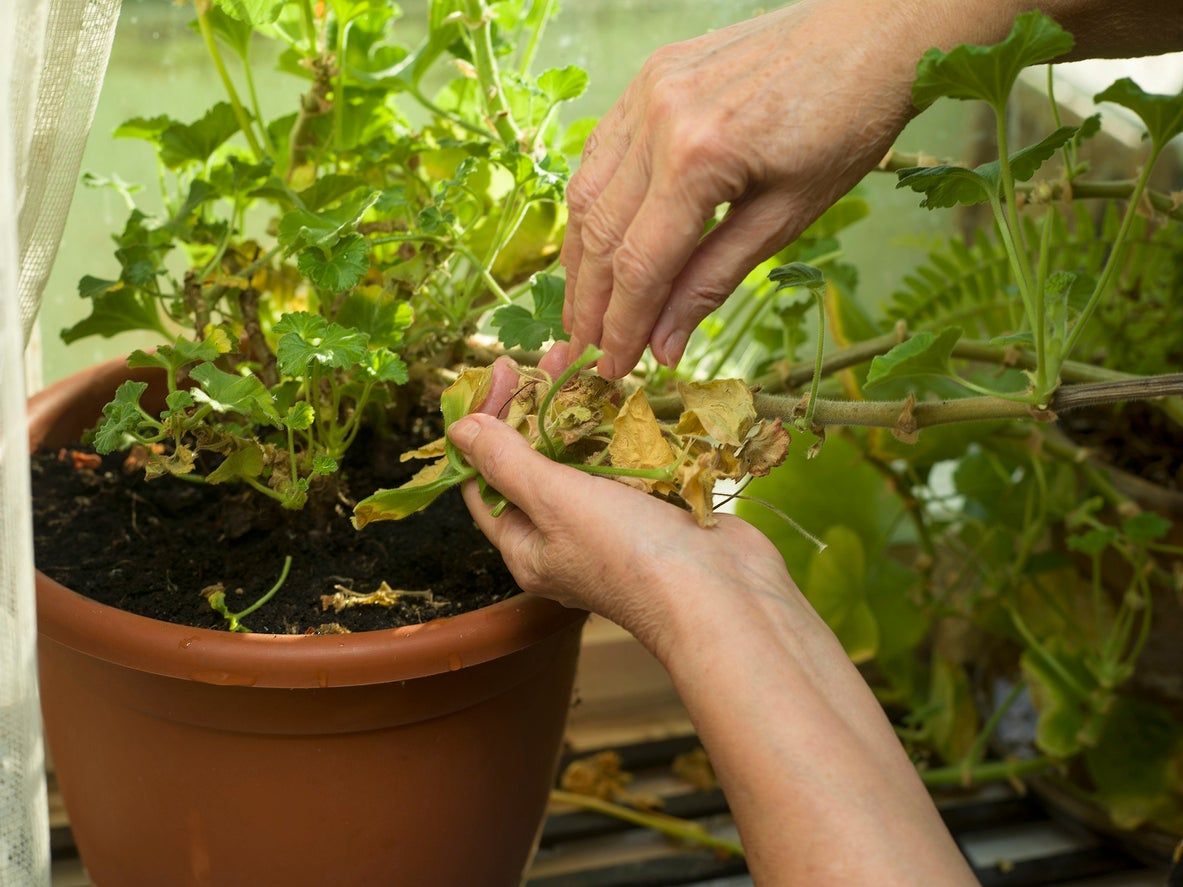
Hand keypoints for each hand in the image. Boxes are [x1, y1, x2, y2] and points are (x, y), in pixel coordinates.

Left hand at [447, 343, 793, 650]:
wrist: (723, 595)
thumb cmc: (629, 554)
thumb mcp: (555, 501)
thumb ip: (506, 461)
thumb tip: (458, 430)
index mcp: (527, 546)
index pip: (483, 480)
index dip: (483, 425)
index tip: (502, 372)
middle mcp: (563, 538)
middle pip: (532, 465)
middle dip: (534, 409)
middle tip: (546, 358)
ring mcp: (610, 524)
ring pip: (580, 459)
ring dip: (578, 412)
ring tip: (582, 362)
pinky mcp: (651, 510)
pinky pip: (623, 462)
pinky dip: (619, 428)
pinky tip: (622, 393)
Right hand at [559, 0, 1021, 378]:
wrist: (872, 30)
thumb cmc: (848, 123)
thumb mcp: (788, 217)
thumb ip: (713, 280)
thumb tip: (664, 345)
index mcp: (700, 157)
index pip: (640, 265)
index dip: (623, 327)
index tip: (615, 370)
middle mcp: (658, 119)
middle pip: (600, 232)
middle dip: (590, 303)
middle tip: (586, 351)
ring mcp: (647, 91)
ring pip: (587, 194)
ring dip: (579, 260)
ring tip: (583, 310)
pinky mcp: (649, 78)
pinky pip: (600, 153)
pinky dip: (591, 206)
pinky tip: (593, 244)